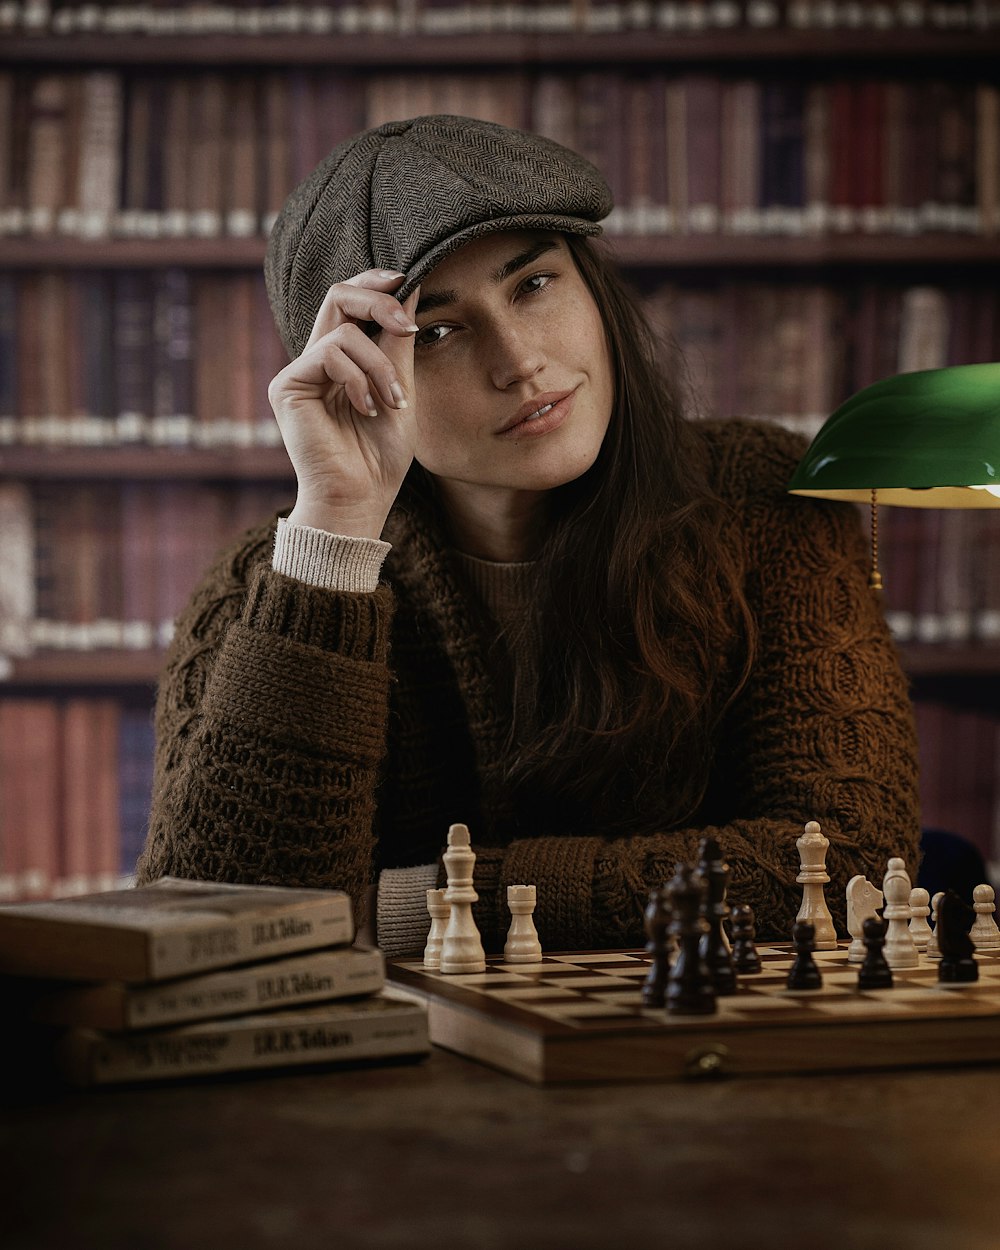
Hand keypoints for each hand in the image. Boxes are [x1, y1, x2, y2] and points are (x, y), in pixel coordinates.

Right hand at [267, 270, 419, 538]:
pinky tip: (367, 408)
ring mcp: (300, 372)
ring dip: (380, 363)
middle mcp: (317, 360)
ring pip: (342, 329)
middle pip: (338, 294)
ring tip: (394, 401)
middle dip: (379, 300)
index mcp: (344, 360)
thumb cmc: (381, 456)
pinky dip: (359, 378)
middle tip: (407, 324)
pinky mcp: (287, 386)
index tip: (409, 279)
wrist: (360, 498)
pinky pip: (329, 353)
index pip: (352, 302)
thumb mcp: (402, 389)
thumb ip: (399, 343)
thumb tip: (412, 287)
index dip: (377, 283)